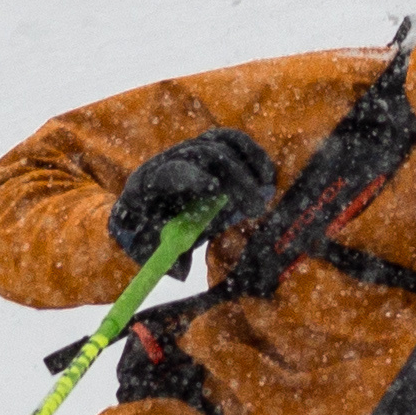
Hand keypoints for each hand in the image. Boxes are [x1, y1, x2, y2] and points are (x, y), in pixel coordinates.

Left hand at [109, 126, 275, 262]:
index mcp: (148, 183)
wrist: (152, 210)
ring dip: (248, 165)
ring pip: (223, 143)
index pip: (172, 171)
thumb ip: (165, 259)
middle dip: (235, 180)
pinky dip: (255, 156)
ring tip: (265, 191)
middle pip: (205, 155)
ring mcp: (193, 148)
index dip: (194, 178)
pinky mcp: (212, 146)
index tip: (217, 192)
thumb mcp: (153, 249)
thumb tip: (180, 272)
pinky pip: (236, 142)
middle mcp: (171, 158)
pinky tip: (267, 179)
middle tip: (256, 209)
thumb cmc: (151, 232)